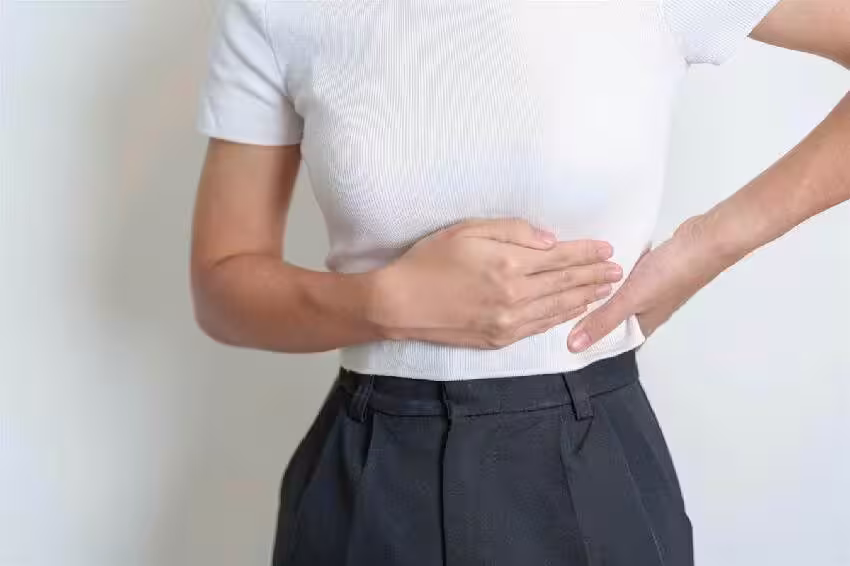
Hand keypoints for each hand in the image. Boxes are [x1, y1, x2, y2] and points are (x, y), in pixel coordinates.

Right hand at [371, 217, 623, 348]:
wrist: (400, 304)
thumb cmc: (429, 261)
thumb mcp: (467, 230)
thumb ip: (512, 231)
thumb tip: (549, 240)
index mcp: (510, 263)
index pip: (561, 257)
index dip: (587, 253)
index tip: (607, 249)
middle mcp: (516, 294)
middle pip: (566, 283)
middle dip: (595, 275)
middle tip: (618, 270)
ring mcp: (510, 320)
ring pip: (559, 307)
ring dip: (585, 297)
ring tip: (605, 289)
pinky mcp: (501, 338)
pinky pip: (541, 326)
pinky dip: (563, 316)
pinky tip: (575, 309)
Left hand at [567, 216, 731, 352]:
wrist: (704, 241)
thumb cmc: (672, 273)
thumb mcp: (631, 299)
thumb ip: (603, 321)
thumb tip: (574, 347)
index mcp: (643, 325)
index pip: (608, 337)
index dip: (587, 333)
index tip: (560, 326)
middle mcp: (646, 310)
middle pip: (610, 313)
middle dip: (588, 307)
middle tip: (559, 298)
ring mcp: (651, 289)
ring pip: (617, 293)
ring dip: (599, 287)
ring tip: (572, 279)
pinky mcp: (652, 269)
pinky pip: (624, 275)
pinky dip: (611, 271)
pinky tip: (596, 262)